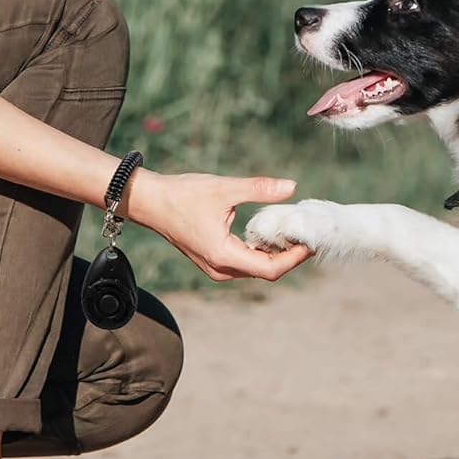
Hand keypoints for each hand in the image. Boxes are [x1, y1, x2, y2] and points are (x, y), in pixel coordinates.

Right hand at [125, 170, 313, 281]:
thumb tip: (291, 186)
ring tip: (289, 231)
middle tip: (304, 233)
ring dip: (273, 253)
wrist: (149, 201)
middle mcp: (219, 268)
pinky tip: (267, 232)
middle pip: (264, 271)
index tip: (310, 242)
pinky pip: (242, 261)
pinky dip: (257, 250)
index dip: (293, 258)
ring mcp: (214, 266)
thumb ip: (258, 189)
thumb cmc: (182, 194)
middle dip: (287, 255)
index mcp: (223, 256)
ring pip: (254, 268)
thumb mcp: (223, 188)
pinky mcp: (211, 259)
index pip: (269, 269)